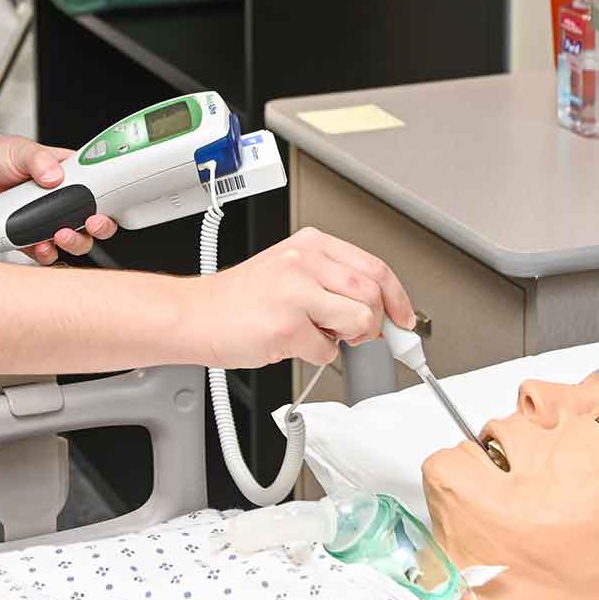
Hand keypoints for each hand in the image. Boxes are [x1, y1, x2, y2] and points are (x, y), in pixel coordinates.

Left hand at [0, 134, 116, 263]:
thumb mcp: (21, 148)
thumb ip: (38, 159)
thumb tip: (54, 176)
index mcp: (69, 175)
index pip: (100, 188)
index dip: (110, 199)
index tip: (106, 204)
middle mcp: (63, 200)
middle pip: (94, 220)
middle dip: (99, 227)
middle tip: (92, 222)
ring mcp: (47, 221)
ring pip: (75, 240)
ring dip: (75, 242)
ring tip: (61, 235)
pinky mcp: (28, 237)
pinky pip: (45, 253)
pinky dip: (47, 254)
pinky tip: (42, 247)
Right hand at [188, 226, 415, 368]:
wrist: (194, 315)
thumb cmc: (240, 299)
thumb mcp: (289, 271)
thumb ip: (332, 281)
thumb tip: (380, 308)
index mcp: (309, 243)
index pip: (374, 267)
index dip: (398, 298)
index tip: (404, 319)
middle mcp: (303, 260)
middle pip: (372, 294)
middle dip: (371, 323)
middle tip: (352, 333)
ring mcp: (294, 291)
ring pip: (359, 322)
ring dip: (344, 339)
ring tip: (315, 333)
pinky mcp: (286, 325)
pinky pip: (327, 351)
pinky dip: (314, 356)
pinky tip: (290, 342)